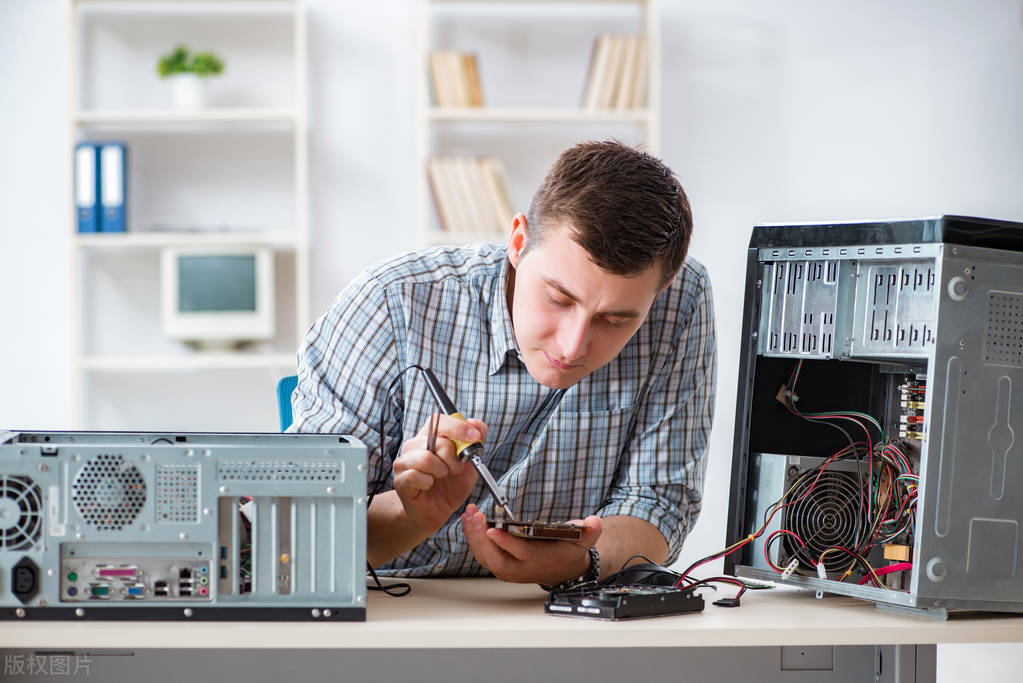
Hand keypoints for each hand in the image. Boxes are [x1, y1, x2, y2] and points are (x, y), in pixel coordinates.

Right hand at [392, 413, 487, 534]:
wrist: (436, 511)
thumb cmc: (450, 486)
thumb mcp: (470, 464)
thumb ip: (475, 443)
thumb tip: (477, 424)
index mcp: (430, 437)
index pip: (439, 420)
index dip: (458, 427)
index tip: (475, 437)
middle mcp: (415, 446)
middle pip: (438, 441)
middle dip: (454, 459)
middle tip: (455, 469)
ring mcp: (405, 462)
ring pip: (426, 458)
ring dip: (441, 471)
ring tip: (442, 477)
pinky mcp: (400, 480)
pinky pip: (415, 475)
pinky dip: (428, 482)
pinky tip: (429, 486)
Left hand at [461, 503, 602, 584]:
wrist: (562, 569)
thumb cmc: (568, 552)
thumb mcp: (583, 541)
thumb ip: (589, 532)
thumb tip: (593, 522)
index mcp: (538, 561)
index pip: (520, 552)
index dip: (505, 541)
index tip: (492, 528)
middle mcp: (519, 568)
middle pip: (495, 557)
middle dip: (481, 538)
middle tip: (474, 517)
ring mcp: (507, 569)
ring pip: (485, 556)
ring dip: (473, 536)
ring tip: (469, 515)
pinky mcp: (499, 565)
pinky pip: (482, 554)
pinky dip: (473, 539)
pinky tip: (469, 521)